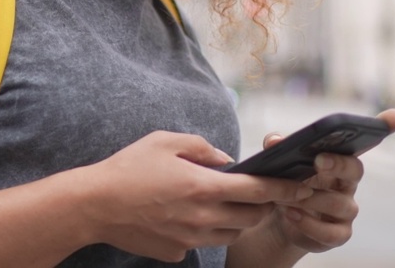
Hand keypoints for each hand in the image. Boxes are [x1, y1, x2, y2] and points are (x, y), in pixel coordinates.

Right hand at [81, 131, 315, 262]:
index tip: (299, 186)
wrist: (94, 205)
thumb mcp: (165, 141)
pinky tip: (186, 216)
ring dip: (237, 219)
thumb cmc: (128, 168)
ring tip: (223, 204)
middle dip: (262, 205)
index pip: (258, 191)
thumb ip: (203, 147)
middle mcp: (203, 217)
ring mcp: (190, 239)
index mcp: (203, 187)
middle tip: (259, 194)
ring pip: (231, 233)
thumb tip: (226, 160)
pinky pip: (202, 243)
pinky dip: (205, 230)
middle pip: (251, 217)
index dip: (284, 188)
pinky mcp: (176, 252)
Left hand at [263, 108, 394, 253]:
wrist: (277, 219)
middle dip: (339, 163)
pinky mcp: (338, 234)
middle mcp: (347, 184)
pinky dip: (308, 223)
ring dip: (312, 198)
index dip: (383, 127)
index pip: (364, 142)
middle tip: (318, 160)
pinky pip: (329, 232)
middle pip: (355, 170)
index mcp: (338, 160)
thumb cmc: (286, 183)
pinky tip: (290, 214)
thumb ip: (279, 149)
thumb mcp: (280, 163)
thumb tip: (275, 141)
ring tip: (286, 194)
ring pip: (340, 203)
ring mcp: (346, 211)